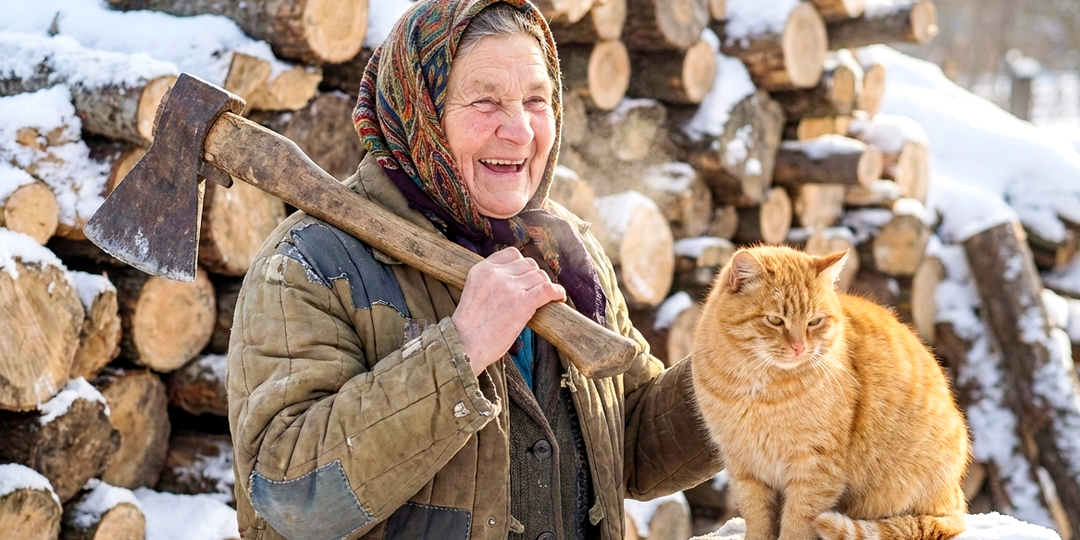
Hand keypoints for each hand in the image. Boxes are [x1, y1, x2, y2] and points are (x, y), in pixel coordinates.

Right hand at [452, 247, 566, 375]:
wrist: (464, 345)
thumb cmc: (468, 328)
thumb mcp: (473, 292)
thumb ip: (491, 281)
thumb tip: (516, 281)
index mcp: (482, 269)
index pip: (512, 254)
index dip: (523, 266)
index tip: (526, 278)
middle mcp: (496, 274)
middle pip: (529, 265)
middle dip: (535, 277)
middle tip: (536, 292)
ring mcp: (510, 287)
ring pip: (540, 276)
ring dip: (545, 286)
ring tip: (547, 298)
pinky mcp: (523, 302)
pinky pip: (548, 289)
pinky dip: (557, 293)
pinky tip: (559, 299)